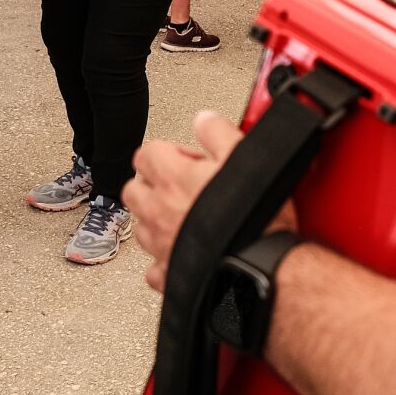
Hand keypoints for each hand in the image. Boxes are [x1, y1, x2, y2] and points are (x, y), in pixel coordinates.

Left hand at [126, 110, 244, 292]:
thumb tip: (204, 120)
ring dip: (155, 218)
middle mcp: (159, 211)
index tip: (188, 158)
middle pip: (134, 189)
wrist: (261, 265)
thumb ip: (217, 132)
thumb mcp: (243, 156)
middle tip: (180, 184)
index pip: (146, 153)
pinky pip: (153, 266)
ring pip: (139, 226)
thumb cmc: (255, 216)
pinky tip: (180, 253)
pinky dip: (161, 259)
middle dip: (152, 184)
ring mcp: (161, 244)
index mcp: (173, 178)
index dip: (167, 151)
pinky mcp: (169, 273)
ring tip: (183, 216)